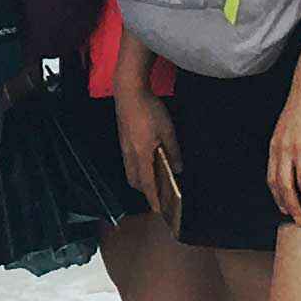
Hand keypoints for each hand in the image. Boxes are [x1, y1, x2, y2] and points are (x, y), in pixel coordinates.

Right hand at [114, 86, 179, 217]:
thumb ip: (173, 151)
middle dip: (145, 190)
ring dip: (140, 179)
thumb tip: (177, 168)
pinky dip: (137, 167)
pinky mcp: (123, 139)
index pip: (147, 183)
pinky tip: (147, 159)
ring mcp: (124, 146)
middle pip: (135, 180)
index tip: (157, 209)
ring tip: (154, 178)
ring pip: (130, 171)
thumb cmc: (149, 110)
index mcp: (141, 154)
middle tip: (158, 193)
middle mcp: (129, 154)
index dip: (153, 198)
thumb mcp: (167, 130)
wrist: (129, 91)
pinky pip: (129, 161)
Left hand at [266, 79, 300, 225]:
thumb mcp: (284, 130)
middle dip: (292, 207)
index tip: (284, 210)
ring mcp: (299, 148)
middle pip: (285, 187)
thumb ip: (284, 147)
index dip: (278, 198)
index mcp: (275, 148)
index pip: (272, 180)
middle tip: (300, 222)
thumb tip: (287, 164)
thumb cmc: (299, 109)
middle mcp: (284, 151)